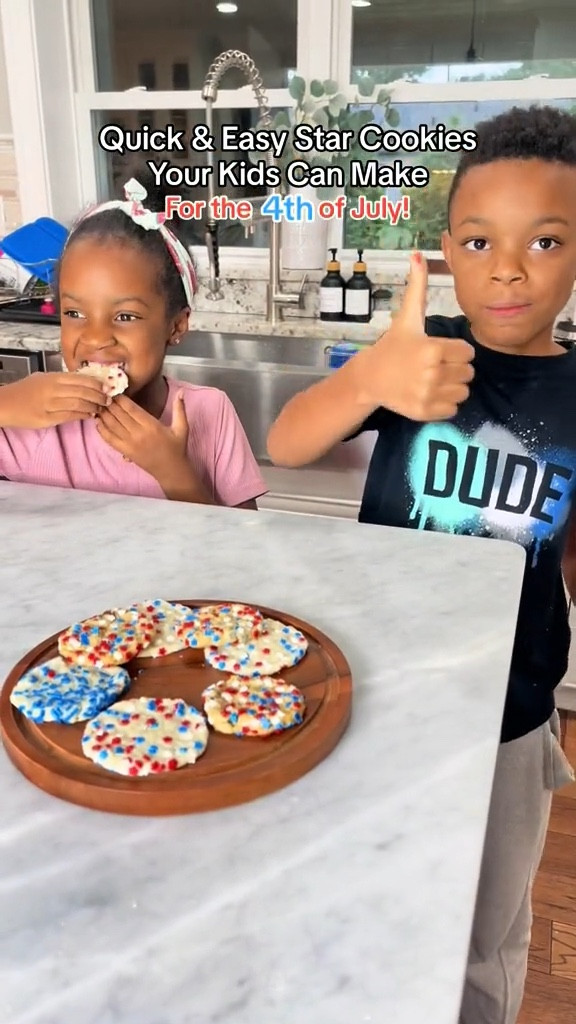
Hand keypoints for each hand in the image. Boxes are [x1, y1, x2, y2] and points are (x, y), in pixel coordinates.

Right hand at [0, 371, 108, 428]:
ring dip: (93, 407)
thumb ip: (61, 379)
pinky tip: (89, 415)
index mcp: (53, 378)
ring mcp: (50, 404)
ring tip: (100, 408)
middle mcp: (52, 389)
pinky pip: (70, 416)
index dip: (96, 384)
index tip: (106, 387)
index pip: (80, 379)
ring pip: (78, 404)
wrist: (6, 404)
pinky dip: (82, 415)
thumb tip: (84, 381)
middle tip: (108, 400)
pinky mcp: (47, 418)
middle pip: (82, 392)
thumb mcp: (43, 378)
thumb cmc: (25, 390)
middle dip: (99, 396)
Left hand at [96, 391, 189, 478]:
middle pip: (119, 414)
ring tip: (98, 404)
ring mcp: (130, 444)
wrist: (171, 470)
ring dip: (103, 414)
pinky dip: (101, 429)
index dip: (121, 398)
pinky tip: (98, 421)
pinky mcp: (125, 451)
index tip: (114, 389)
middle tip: (103, 393)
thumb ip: (180, 409)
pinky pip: (109, 439)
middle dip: (109, 403)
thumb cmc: (176, 448)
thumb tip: (181, 392)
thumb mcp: (182, 428)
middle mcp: (138, 434)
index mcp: (151, 425)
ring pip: (111, 425)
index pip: (131, 408)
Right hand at [360, 253, 474, 420]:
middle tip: (436, 366)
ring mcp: (428, 395)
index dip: (457, 351)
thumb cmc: (393, 345)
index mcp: (433, 348)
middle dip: (456, 369)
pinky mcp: (425, 412)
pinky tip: (430, 394)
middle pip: (468, 373)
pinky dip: (445, 404)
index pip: (468, 353)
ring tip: (434, 380)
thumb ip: (417, 287)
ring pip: (463, 392)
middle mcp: (432, 373)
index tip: (440, 351)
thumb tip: (418, 254)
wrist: (371, 377)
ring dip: (453, 387)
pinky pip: (453, 410)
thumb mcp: (407, 317)